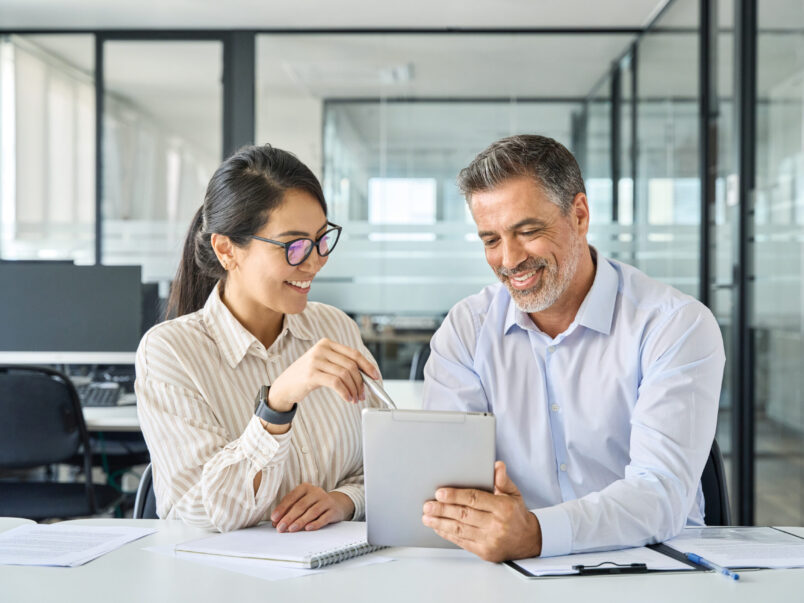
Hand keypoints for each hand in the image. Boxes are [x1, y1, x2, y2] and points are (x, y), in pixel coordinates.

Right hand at [268, 338, 379, 411]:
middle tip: (363, 394)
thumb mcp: (323, 365)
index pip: (353, 353)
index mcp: (326, 344)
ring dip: (353, 389)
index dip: (367, 365)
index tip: (375, 376)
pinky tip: (347, 399)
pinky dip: (345, 392)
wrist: (284, 387)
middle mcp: (321, 349)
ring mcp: (315, 361)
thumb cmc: (306, 376)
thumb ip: (341, 365)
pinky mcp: (311, 374)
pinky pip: (336, 383)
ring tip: (355, 398)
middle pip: (351, 365)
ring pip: (345, 375)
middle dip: (361, 382)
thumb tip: (365, 375)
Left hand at [270, 483, 354, 532]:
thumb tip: (275, 522)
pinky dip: (315, 524)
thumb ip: (289, 510)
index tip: (274, 518)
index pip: (291, 497)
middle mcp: (316, 492)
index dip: (282, 508)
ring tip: (291, 529)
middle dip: (289, 518)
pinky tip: (308, 529)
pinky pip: (324, 518)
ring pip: (312, 512)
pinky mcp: (333, 510)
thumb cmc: (313, 504)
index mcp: (305, 487)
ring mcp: (326, 501)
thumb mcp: (302, 502)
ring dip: (300, 521)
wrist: (336, 504)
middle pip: (300, 505)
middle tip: (280, 528)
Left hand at [421, 461, 541, 561]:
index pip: (475, 499)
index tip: (440, 493)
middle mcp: (496, 524)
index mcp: (503, 507)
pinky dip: (448, 534)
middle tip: (428, 505)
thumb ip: (502, 480)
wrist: (528, 541)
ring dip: (440, 523)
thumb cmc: (516, 514)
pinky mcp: (485, 552)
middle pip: (464, 515)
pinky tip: (438, 527)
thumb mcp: (514, 494)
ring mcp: (490, 540)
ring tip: (427, 517)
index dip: (455, 495)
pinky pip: (462, 541)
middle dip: (443, 509)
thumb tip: (497, 465)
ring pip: (460, 529)